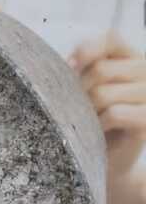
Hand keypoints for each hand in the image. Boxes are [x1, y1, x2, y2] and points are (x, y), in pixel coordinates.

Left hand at [70, 32, 145, 203]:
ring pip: (103, 93)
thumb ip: (81, 72)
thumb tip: (65, 64)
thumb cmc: (93, 125)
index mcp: (130, 59)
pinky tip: (97, 133)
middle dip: (79, 91)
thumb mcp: (86, 93)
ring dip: (86, 112)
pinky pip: (114, 113)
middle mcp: (145, 71)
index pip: (110, 39)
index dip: (86, 51)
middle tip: (76, 110)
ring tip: (87, 123)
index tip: (68, 69)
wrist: (109, 163)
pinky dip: (98, 125)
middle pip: (101, 69)